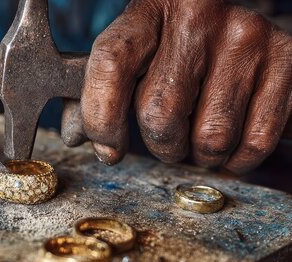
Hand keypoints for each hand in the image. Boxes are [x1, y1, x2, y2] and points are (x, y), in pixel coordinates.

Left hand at [78, 0, 290, 173]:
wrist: (233, 30)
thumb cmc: (169, 52)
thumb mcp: (129, 60)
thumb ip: (96, 94)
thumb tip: (75, 136)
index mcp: (147, 11)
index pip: (111, 63)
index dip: (101, 117)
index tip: (108, 148)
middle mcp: (196, 16)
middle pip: (160, 113)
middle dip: (158, 145)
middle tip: (166, 139)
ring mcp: (245, 36)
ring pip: (209, 138)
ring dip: (196, 155)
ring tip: (197, 135)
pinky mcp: (284, 60)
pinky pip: (253, 143)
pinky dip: (235, 161)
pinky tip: (228, 142)